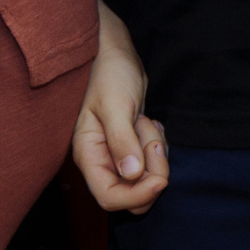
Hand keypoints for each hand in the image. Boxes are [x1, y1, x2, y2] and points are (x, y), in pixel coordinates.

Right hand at [72, 3, 168, 213]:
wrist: (111, 51)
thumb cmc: (107, 72)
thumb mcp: (115, 104)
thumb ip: (122, 140)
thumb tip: (131, 174)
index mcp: (88, 154)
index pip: (110, 198)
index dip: (138, 195)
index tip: (161, 178)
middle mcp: (100, 159)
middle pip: (132, 195)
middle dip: (153, 173)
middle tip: (154, 139)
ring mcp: (115, 154)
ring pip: (145, 179)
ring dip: (156, 155)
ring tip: (147, 122)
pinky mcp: (129, 145)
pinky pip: (151, 162)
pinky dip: (157, 146)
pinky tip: (149, 121)